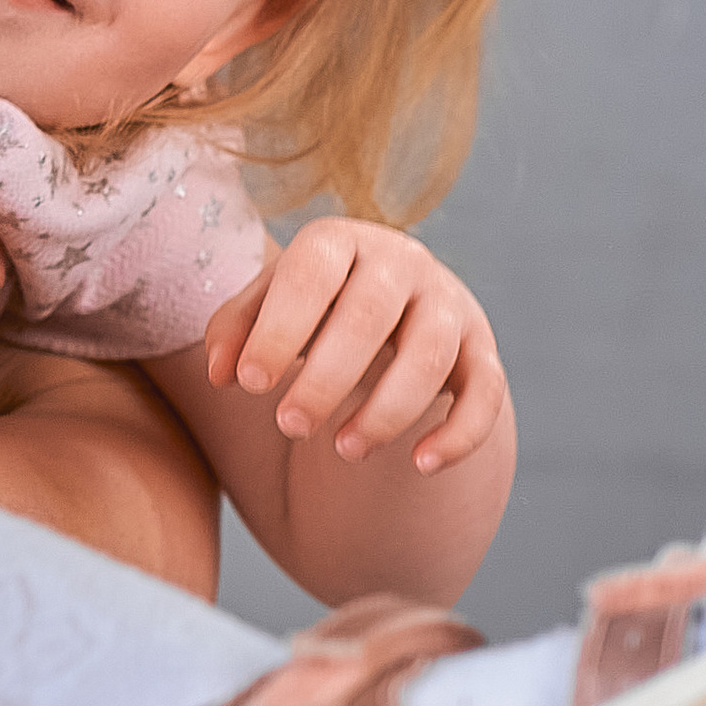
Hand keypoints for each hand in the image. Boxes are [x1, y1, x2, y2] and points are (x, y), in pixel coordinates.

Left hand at [205, 222, 506, 470]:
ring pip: (430, 355)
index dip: (279, 328)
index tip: (249, 384)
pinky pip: (485, 391)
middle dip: (326, 378)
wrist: (392, 306)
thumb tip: (220, 373)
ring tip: (343, 450)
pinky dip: (459, 431)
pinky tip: (421, 463)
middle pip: (369, 317)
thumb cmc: (313, 307)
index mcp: (340, 242)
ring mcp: (448, 304)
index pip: (311, 273)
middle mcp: (402, 263)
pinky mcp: (480, 351)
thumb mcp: (268, 307)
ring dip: (387, 410)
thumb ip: (234, 331)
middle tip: (289, 426)